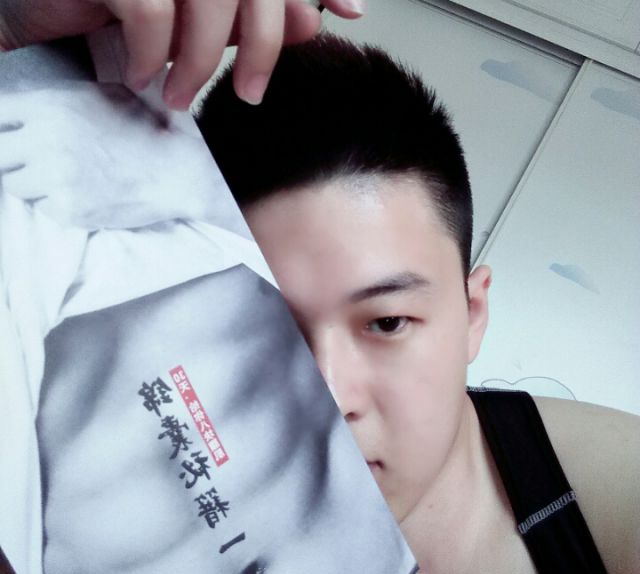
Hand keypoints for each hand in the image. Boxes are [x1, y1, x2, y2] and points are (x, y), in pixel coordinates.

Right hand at [0, 0, 363, 108]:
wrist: (34, 15)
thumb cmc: (114, 15)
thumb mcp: (195, 23)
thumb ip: (249, 19)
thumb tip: (313, 21)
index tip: (353, 10)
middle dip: (262, 45)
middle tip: (248, 94)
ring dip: (200, 61)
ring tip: (181, 95)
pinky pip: (152, 8)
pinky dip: (154, 50)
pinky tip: (142, 70)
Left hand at [0, 82, 241, 229]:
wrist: (177, 171)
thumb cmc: (147, 132)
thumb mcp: (104, 96)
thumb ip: (61, 100)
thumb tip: (32, 110)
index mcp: (51, 106)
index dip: (5, 128)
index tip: (14, 138)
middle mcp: (46, 141)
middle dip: (14, 158)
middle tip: (35, 163)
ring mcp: (55, 179)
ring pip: (15, 185)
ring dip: (32, 184)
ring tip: (61, 180)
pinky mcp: (69, 211)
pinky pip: (42, 209)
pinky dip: (56, 205)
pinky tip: (82, 196)